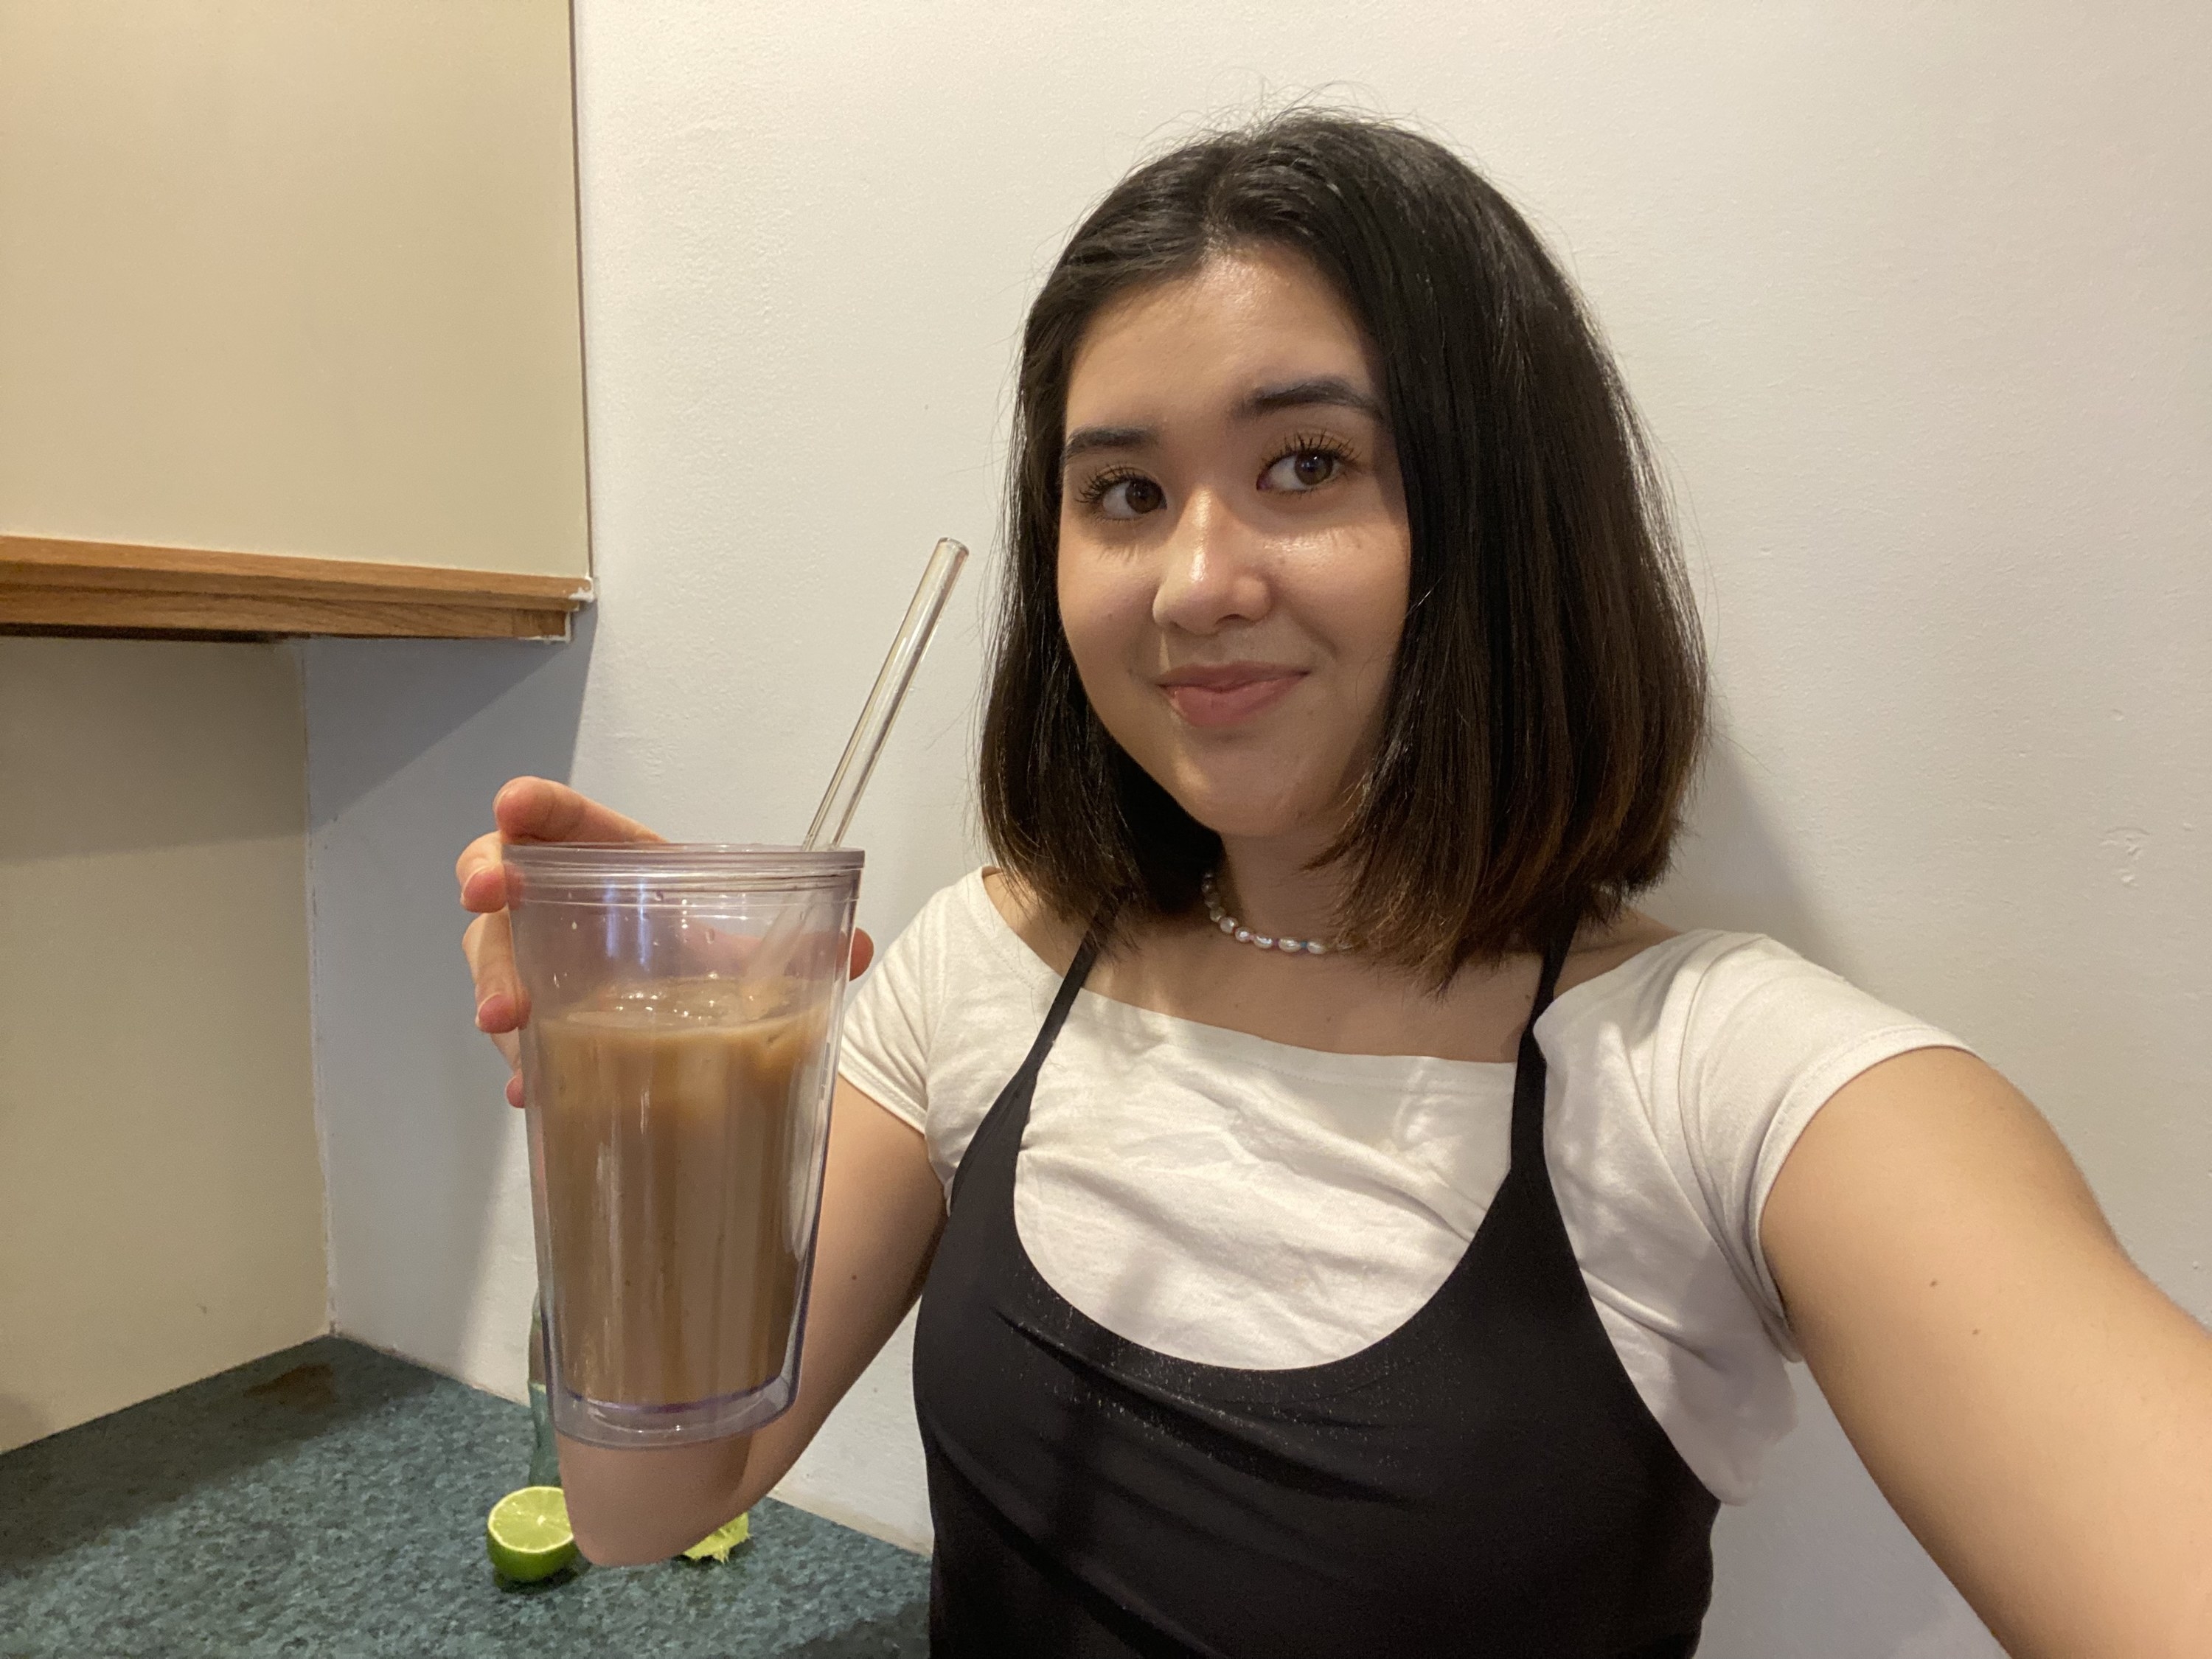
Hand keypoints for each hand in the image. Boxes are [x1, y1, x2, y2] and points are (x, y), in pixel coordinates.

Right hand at [455, 776, 874, 1106]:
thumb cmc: (691, 946)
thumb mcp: (736, 941)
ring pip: (492, 956)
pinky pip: (513, 1033)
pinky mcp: (532, 1017)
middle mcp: (556, 902)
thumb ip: (795, 941)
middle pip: (501, 878)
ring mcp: (533, 958)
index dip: (533, 805)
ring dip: (494, 984)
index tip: (513, 805)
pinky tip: (534, 1091)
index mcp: (606, 859)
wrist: (677, 1004)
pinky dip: (522, 1061)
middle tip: (486, 900)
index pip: (559, 817)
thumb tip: (863, 947)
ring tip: (506, 1022)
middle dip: (487, 882)